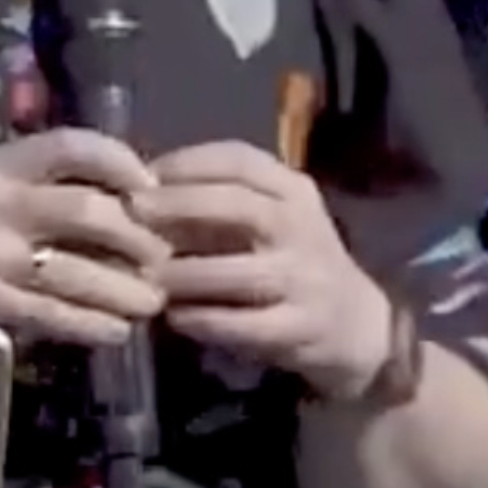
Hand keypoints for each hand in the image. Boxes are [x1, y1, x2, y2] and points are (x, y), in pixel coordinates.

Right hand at [0, 129, 169, 347]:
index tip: (153, 187)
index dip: (122, 162)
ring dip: (126, 289)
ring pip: (77, 269)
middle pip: (88, 210)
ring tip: (151, 303)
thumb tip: (118, 202)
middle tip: (162, 259)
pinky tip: (115, 332)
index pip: (71, 146)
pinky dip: (91, 324)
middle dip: (139, 238)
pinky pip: (50, 313)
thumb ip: (28, 187)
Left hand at [137, 141, 392, 398]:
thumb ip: (215, 197)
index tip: (141, 174)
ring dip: (185, 273)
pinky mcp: (302, 328)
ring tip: (146, 273)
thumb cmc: (289, 257)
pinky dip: (205, 320)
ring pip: (240, 273)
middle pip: (240, 206)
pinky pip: (246, 325)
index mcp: (293, 190)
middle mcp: (303, 228)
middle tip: (133, 212)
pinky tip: (175, 316)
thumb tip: (138, 184)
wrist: (354, 323)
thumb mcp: (267, 215)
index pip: (240, 159)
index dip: (186, 162)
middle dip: (180, 205)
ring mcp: (306, 281)